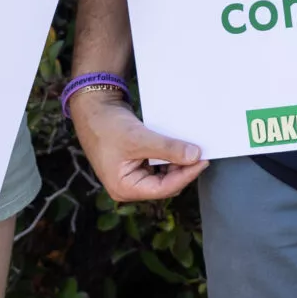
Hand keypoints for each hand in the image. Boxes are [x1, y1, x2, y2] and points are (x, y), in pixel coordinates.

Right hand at [68, 87, 205, 201]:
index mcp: (125, 188)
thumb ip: (167, 149)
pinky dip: (170, 155)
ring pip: (165, 174)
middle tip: (202, 152)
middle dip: (184, 169)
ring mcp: (133, 175)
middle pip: (166, 183)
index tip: (203, 160)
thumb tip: (194, 156)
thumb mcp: (139, 138)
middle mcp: (129, 186)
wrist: (93, 108)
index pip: (164, 189)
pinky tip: (180, 144)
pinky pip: (159, 163)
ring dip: (178, 161)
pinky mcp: (138, 163)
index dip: (186, 175)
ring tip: (193, 147)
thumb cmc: (107, 126)